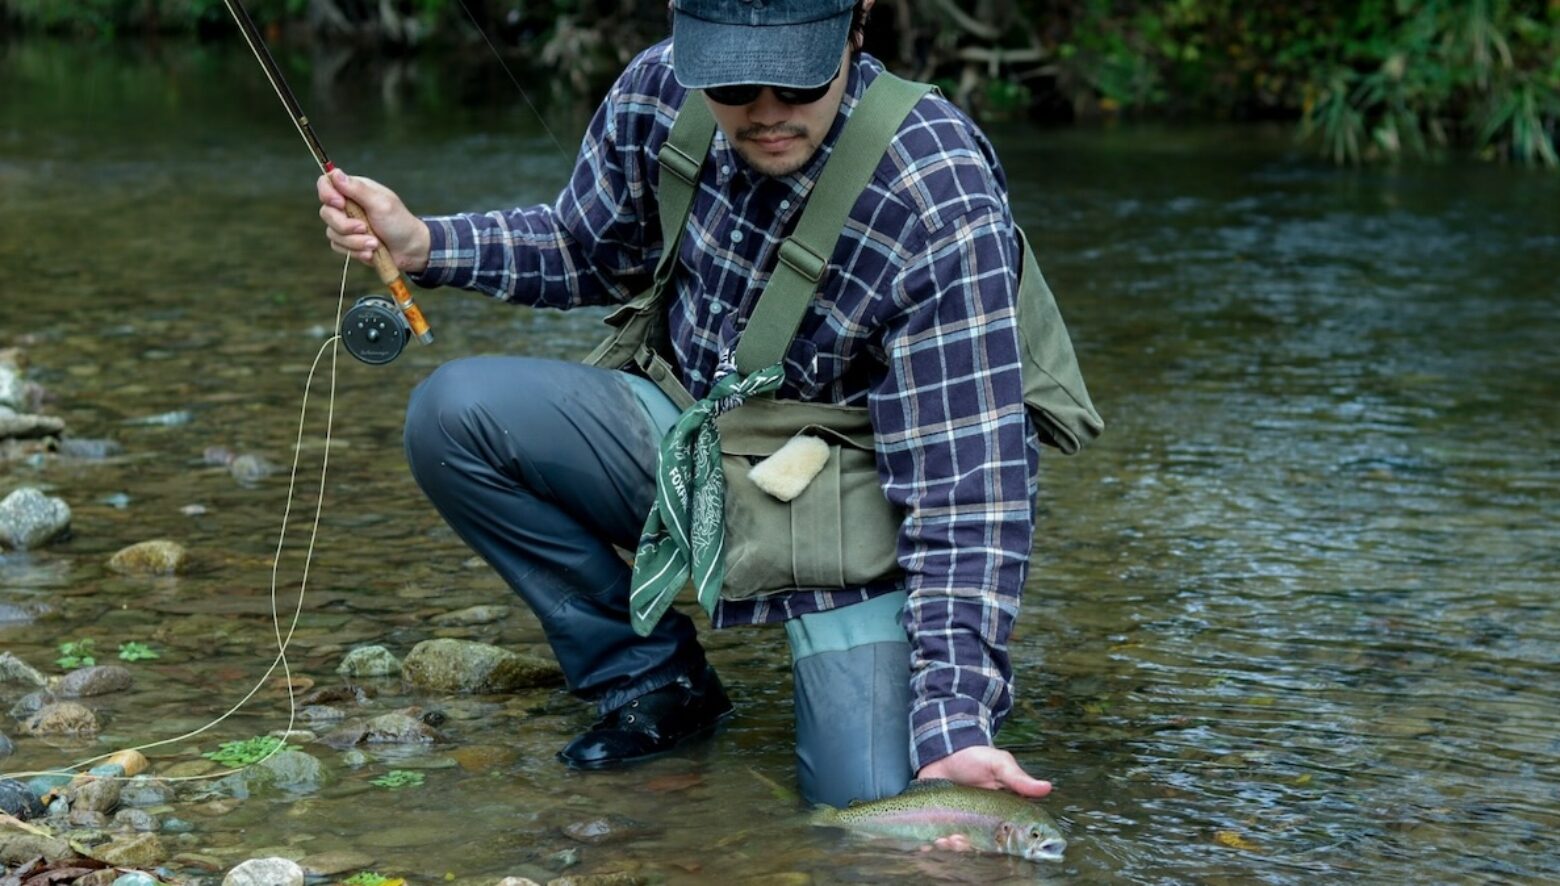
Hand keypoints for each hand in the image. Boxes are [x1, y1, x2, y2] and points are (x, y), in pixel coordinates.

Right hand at [317, 168, 430, 273]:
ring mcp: (346, 224)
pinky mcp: (348, 242)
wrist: (410, 250)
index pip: (326, 184)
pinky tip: (371, 252)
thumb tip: (335, 173)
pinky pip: (338, 246)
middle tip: (364, 228)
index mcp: (355, 190)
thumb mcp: (381, 203)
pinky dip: (355, 251)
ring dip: (354, 241)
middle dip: (345, 225)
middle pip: (326, 212)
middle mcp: (347, 205)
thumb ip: (357, 189)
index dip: (327, 193)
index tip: (340, 204)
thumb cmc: (399, 222)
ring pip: (332, 232)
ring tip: (374, 244)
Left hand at [916, 746, 1051, 852]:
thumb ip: (1018, 779)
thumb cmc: (974, 757)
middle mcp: (980, 822)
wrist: (943, 749)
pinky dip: (929, 844)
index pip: (1002, 836)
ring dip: (949, 847)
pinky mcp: (939, 820)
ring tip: (942, 841)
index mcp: (999, 812)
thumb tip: (1047, 788)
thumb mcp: (998, 764)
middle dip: (966, 846)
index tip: (984, 843)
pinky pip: (935, 838)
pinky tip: (926, 844)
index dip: (995, 844)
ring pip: (956, 844)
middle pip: (976, 844)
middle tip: (957, 840)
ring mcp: (958, 822)